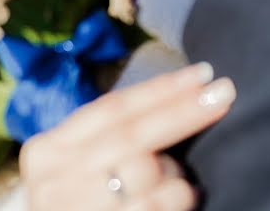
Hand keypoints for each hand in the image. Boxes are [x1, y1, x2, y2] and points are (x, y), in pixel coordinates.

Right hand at [20, 62, 235, 209]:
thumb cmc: (75, 201)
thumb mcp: (73, 163)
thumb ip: (107, 137)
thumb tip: (176, 95)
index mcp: (45, 152)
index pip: (111, 109)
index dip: (159, 89)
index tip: (201, 73)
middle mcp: (56, 182)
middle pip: (133, 136)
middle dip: (182, 111)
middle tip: (224, 92)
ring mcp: (78, 210)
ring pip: (148, 174)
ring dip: (174, 173)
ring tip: (173, 182)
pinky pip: (157, 207)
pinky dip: (176, 199)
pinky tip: (177, 200)